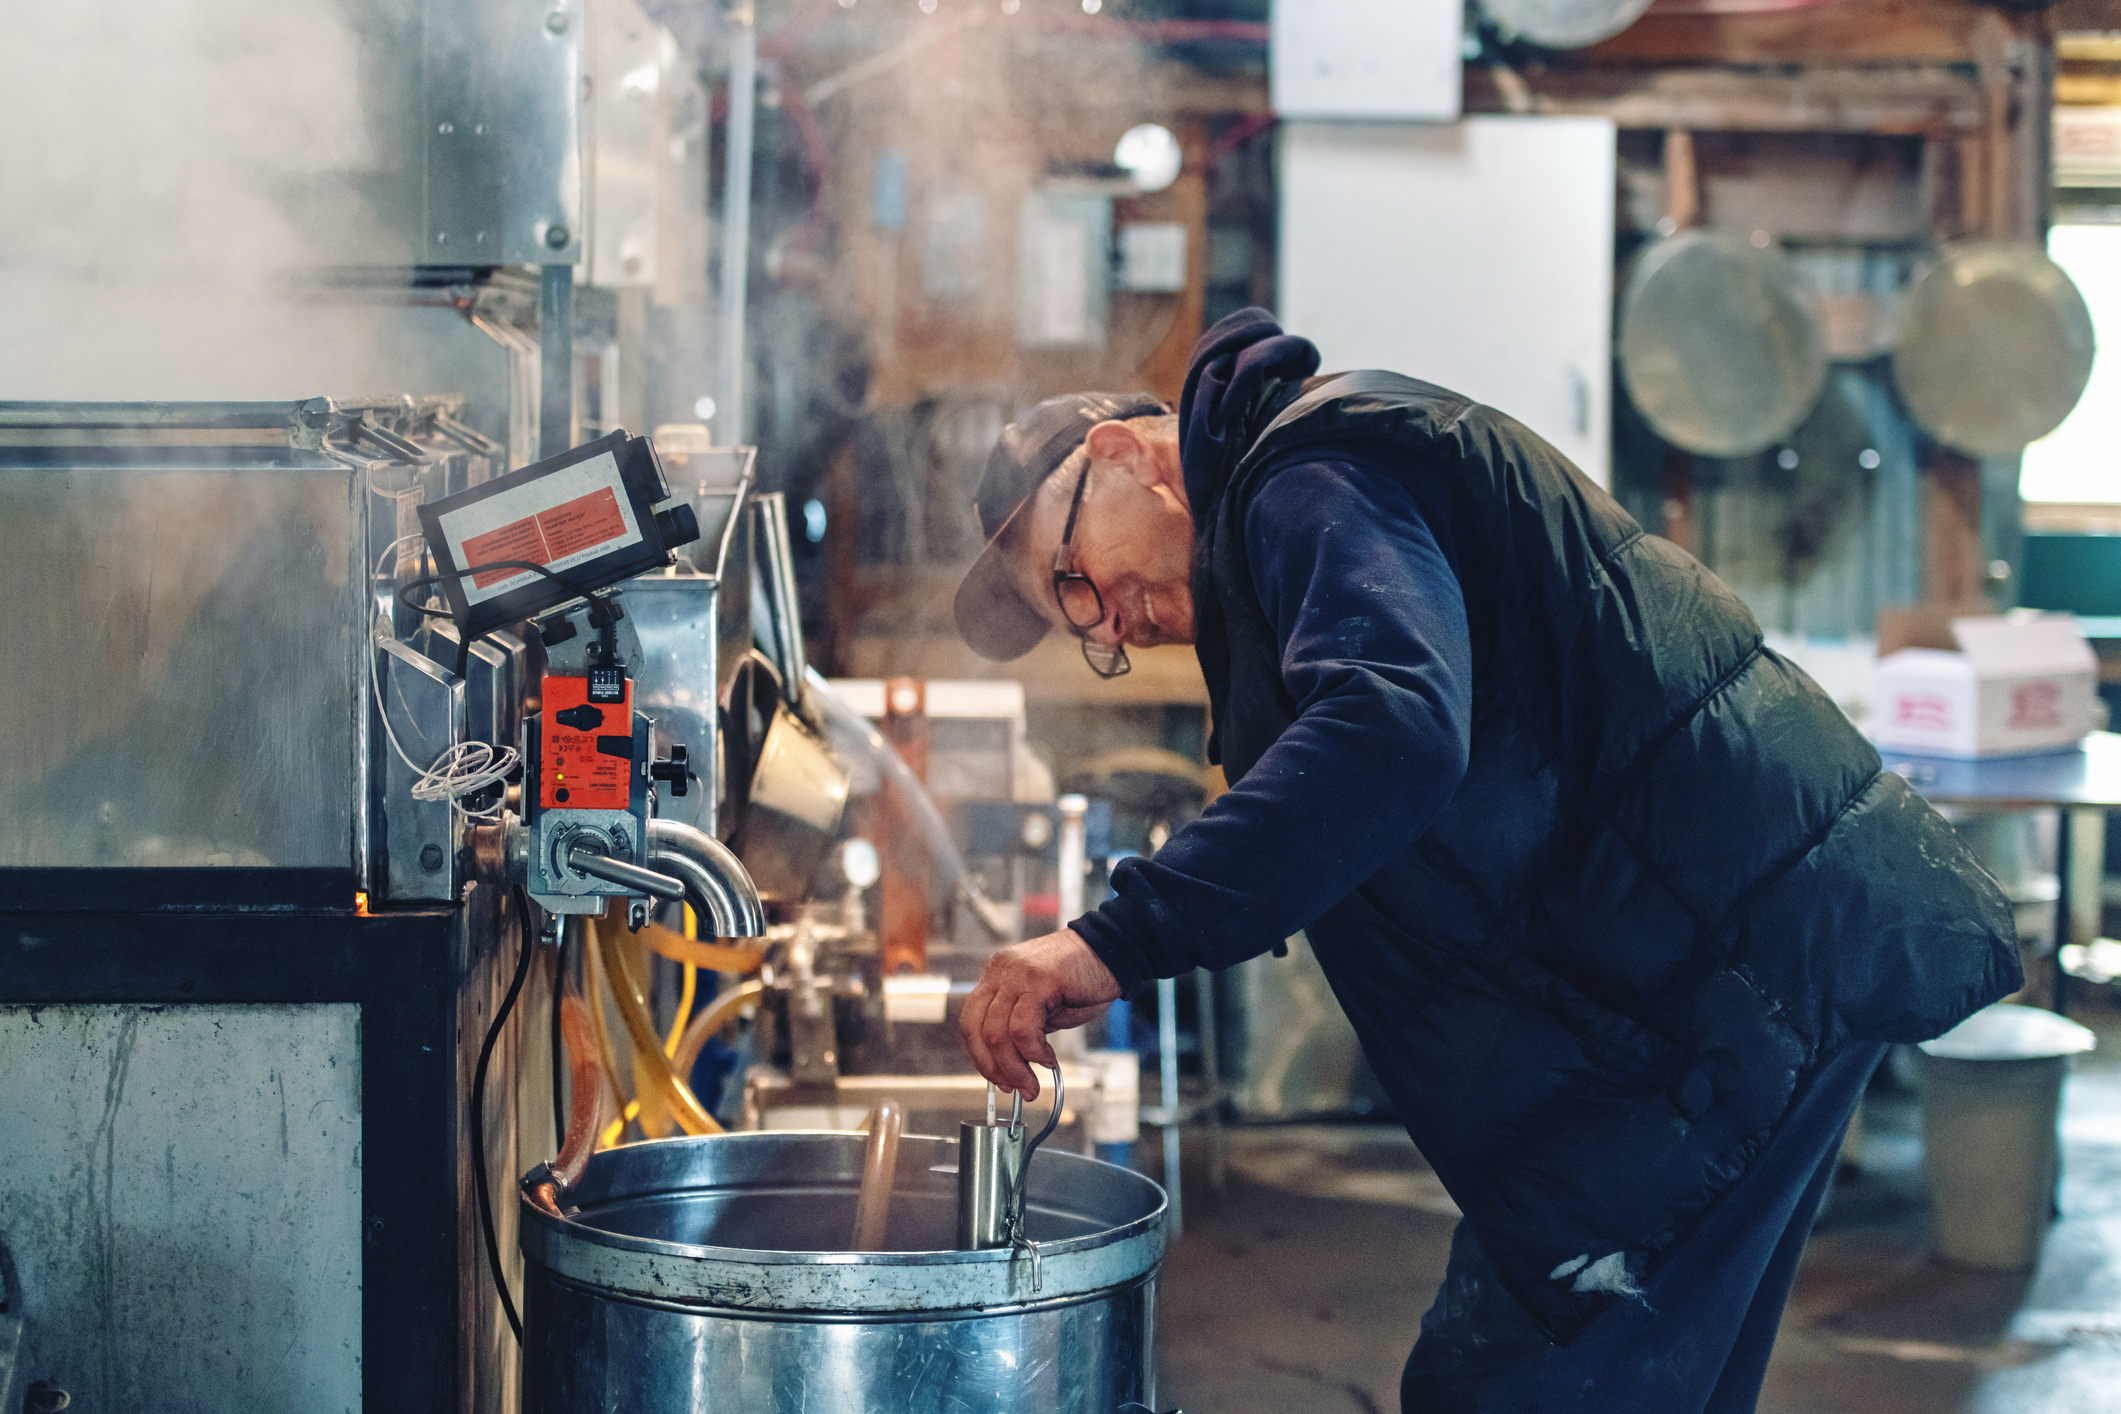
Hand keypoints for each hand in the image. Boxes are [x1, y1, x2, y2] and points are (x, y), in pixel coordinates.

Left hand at [960, 929, 1120, 1099]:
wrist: (1114, 951)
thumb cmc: (1082, 979)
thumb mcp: (1042, 1004)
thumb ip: (1020, 1025)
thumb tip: (1008, 1064)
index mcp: (996, 976)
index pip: (971, 1021)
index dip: (981, 1057)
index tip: (999, 1080)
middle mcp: (1000, 972)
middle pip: (977, 1029)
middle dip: (994, 1068)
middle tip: (1017, 1087)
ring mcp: (1017, 974)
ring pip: (997, 1033)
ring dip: (1015, 1068)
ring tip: (1033, 1082)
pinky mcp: (1038, 981)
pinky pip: (1023, 1028)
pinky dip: (1033, 1052)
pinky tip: (1048, 1059)